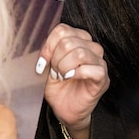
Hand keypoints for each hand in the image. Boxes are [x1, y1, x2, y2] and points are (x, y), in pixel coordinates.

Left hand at [36, 23, 108, 138]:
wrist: (64, 108)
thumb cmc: (57, 85)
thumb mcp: (46, 64)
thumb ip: (45, 51)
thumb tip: (35, 44)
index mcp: (78, 39)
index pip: (62, 30)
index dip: (48, 45)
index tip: (42, 61)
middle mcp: (91, 47)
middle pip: (69, 42)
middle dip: (56, 59)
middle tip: (55, 72)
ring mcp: (99, 62)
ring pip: (80, 53)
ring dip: (65, 67)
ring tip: (62, 76)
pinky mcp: (103, 77)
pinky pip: (92, 69)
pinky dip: (76, 74)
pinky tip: (70, 78)